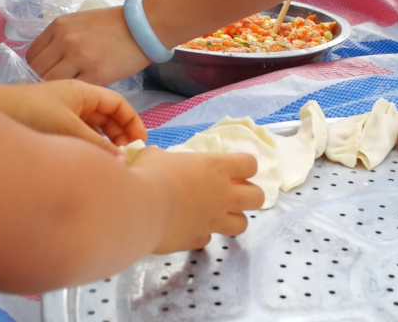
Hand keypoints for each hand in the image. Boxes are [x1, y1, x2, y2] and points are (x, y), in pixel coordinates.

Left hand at [0, 79, 146, 156]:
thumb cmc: (31, 112)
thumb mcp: (68, 128)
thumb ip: (95, 145)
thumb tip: (120, 161)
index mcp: (83, 92)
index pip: (117, 103)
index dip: (132, 121)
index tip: (141, 141)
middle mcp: (75, 101)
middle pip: (107, 117)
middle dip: (120, 135)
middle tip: (127, 157)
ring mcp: (63, 113)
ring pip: (92, 128)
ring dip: (103, 143)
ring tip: (110, 163)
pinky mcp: (51, 127)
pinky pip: (78, 136)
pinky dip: (88, 147)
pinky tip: (88, 162)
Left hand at [26, 6, 151, 84]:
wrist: (144, 26)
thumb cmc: (114, 24)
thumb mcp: (80, 22)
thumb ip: (62, 39)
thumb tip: (49, 61)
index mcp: (59, 26)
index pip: (32, 55)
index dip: (38, 68)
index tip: (48, 74)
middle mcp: (64, 40)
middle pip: (37, 70)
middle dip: (45, 80)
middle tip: (58, 85)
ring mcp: (79, 57)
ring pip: (52, 82)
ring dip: (60, 88)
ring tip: (71, 89)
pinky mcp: (96, 74)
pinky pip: (76, 89)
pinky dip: (79, 92)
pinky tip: (86, 90)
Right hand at [131, 148, 262, 252]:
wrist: (140, 210)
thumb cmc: (149, 174)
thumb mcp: (156, 156)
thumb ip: (167, 160)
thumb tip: (160, 163)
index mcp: (216, 168)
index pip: (250, 164)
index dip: (245, 166)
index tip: (233, 169)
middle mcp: (222, 195)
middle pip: (257, 198)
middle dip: (250, 195)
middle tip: (232, 193)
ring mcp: (213, 220)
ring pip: (242, 225)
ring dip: (233, 219)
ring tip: (217, 214)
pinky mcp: (197, 240)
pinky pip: (208, 238)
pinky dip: (201, 234)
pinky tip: (188, 228)